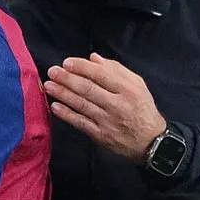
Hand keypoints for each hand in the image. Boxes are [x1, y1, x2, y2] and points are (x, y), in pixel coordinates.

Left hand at [44, 53, 165, 163]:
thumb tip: (94, 58)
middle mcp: (117, 104)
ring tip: (49, 85)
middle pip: (88, 89)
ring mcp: (107, 121)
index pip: (101, 75)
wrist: (150, 141)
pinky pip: (80, 123)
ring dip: (63, 94)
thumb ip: (117, 70)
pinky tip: (55, 106)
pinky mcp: (100, 135)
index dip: (82, 67)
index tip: (67, 62)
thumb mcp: (137, 85)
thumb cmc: (142, 109)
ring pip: (82, 104)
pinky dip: (67, 114)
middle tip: (52, 71)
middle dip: (67, 79)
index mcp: (127, 90)